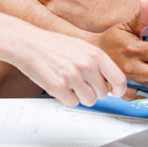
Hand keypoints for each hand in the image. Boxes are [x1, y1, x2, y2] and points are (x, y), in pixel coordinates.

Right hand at [10, 28, 127, 107]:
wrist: (28, 43)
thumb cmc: (53, 45)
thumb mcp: (82, 47)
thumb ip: (98, 63)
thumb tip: (111, 82)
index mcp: (95, 54)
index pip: (119, 80)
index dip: (119, 90)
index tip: (115, 92)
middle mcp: (86, 66)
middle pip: (103, 94)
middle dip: (93, 91)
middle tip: (80, 81)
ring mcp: (72, 77)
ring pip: (89, 101)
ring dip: (80, 95)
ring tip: (69, 82)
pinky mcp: (58, 88)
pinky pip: (72, 102)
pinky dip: (66, 97)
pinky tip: (60, 84)